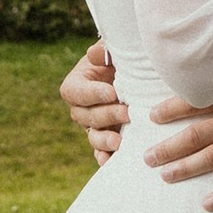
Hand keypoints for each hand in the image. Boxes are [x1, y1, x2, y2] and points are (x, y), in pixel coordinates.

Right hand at [60, 39, 126, 166]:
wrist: (137, 76)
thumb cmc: (122, 60)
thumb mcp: (113, 52)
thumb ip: (103, 52)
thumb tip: (94, 54)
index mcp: (76, 84)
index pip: (74, 92)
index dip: (91, 94)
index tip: (112, 92)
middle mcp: (81, 107)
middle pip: (85, 116)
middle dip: (106, 115)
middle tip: (127, 112)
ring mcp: (93, 125)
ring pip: (92, 135)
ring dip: (104, 140)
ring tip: (118, 141)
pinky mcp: (106, 138)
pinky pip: (101, 151)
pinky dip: (104, 157)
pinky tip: (111, 161)